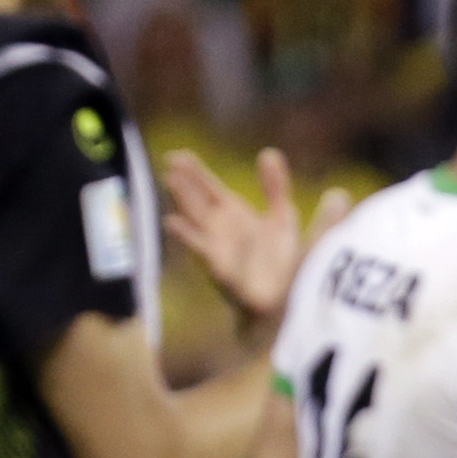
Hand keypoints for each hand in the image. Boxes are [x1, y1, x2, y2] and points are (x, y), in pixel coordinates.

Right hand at [159, 144, 326, 325]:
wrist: (285, 306)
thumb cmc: (283, 264)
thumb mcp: (282, 218)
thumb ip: (275, 188)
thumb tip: (269, 152)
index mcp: (234, 217)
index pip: (209, 189)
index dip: (195, 172)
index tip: (179, 155)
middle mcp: (221, 231)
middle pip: (197, 201)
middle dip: (185, 182)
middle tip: (170, 159)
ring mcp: (219, 251)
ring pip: (196, 221)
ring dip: (183, 201)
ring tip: (170, 179)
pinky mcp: (223, 272)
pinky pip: (203, 253)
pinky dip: (188, 238)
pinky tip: (172, 223)